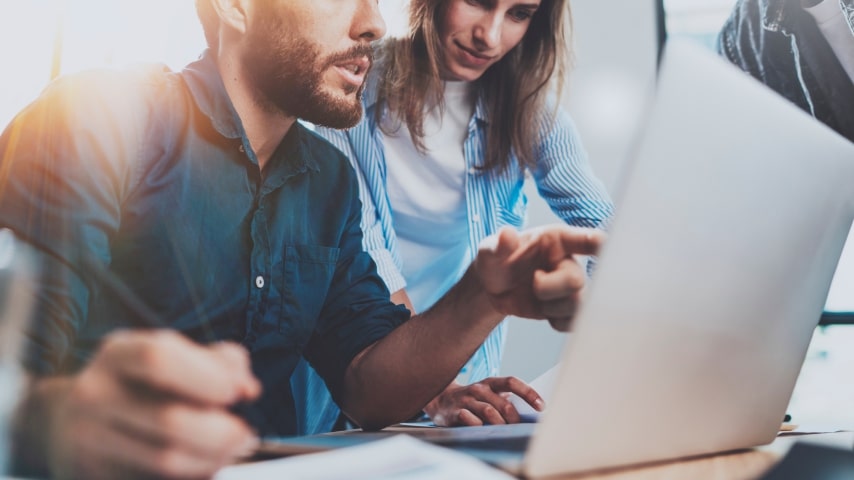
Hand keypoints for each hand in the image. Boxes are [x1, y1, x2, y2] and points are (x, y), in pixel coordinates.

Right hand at [40, 330, 261, 479]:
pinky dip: (192, 475)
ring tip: (230, 452)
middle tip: (245, 436)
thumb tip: (248, 388)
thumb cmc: (144, 385)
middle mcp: (94, 394)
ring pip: (165, 461)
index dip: (207, 376)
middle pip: (169, 420)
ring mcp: (87, 440)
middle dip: (221, 433)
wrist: (70, 424)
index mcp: (117, 354)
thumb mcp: (175, 359)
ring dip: (212, 460)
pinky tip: (203, 466)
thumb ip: (220, 362)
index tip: (237, 393)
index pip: (159, 358)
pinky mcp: (94, 475)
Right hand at [424, 378, 543, 426]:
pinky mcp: (455, 412)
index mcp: (490, 383)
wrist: (439, 398)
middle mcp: (479, 389)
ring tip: (504, 432)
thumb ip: (505, 400)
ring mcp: (466, 400)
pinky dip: (479, 426)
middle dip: (514, 418)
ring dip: (499, 424)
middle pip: (503, 403)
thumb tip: (530, 414)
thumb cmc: (472, 398)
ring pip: (488, 412)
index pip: (512, 382)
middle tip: (519, 428)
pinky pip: (470, 420)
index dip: (528, 393)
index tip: (542, 406)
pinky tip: (482, 430)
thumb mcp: (488, 394)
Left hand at [473, 225, 604, 330]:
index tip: (603, 246)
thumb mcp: (490, 250)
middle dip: (550, 288)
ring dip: (552, 307)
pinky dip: (557, 322)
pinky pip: (574, 322)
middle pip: (577, 280)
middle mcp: (568, 262)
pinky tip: (544, 312)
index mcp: (556, 240)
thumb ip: (499, 244)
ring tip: (536, 297)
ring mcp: (569, 287)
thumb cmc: (496, 261)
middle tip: (534, 282)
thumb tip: (507, 234)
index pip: (585, 239)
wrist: (493, 288)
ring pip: (578, 304)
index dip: (598, 244)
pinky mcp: (567, 308)